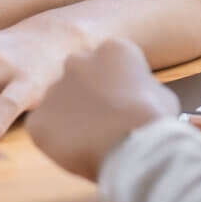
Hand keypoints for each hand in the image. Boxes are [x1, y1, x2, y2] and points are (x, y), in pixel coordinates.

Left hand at [28, 38, 177, 179]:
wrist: (132, 144)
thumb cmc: (153, 120)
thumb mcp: (161, 94)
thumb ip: (143, 88)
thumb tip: (140, 96)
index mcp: (111, 49)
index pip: (109, 63)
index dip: (117, 86)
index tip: (124, 104)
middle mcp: (76, 62)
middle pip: (79, 77)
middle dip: (87, 96)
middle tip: (102, 120)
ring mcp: (53, 90)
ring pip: (59, 104)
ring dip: (71, 119)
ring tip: (91, 141)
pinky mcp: (39, 119)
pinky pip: (45, 129)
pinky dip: (56, 140)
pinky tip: (76, 151)